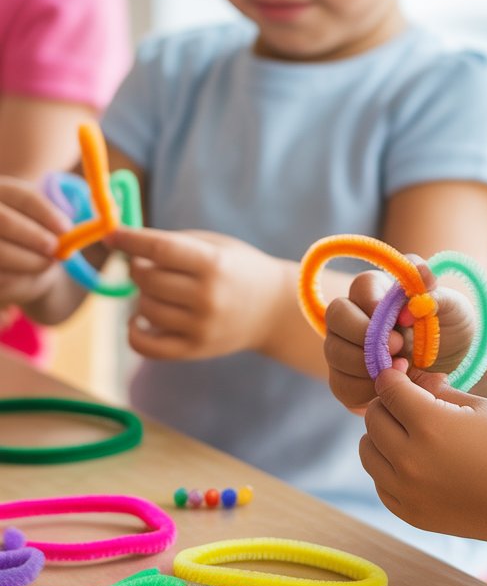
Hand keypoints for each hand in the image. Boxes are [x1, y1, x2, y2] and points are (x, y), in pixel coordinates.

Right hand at [0, 179, 69, 308]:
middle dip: (32, 236)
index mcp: (5, 192)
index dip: (45, 212)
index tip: (67, 229)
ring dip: (25, 260)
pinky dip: (14, 280)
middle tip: (55, 250)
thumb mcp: (55, 223)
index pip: (23, 196)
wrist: (20, 266)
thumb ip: (79, 218)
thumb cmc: (41, 238)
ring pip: (0, 251)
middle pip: (4, 220)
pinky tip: (26, 278)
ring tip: (45, 264)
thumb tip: (113, 212)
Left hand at [106, 227, 286, 360]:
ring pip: (144, 308)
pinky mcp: (195, 350)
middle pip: (147, 279)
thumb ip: (172, 244)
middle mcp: (207, 297)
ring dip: (143, 296)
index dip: (130, 240)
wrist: (274, 311)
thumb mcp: (215, 246)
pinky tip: (138, 319)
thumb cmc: (239, 270)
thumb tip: (123, 245)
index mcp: (214, 264)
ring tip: (159, 291)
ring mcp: (201, 327)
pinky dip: (134, 331)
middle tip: (147, 265)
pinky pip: (146, 345)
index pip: (160, 249)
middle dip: (138, 268)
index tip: (111, 235)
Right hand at [324, 262, 475, 414]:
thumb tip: (421, 274)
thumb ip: (437, 292)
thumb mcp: (454, 310)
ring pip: (334, 351)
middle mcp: (353, 315)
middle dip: (364, 334)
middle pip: (336, 315)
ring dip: (367, 364)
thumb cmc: (448, 333)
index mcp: (378, 291)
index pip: (362, 285)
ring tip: (402, 369)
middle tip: (398, 347)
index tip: (402, 321)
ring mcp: (343, 347)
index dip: (376, 303)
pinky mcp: (344, 379)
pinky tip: (391, 387)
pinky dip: (367, 389)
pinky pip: (341, 384)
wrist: (449, 373)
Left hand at [360, 367, 486, 544]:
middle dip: (386, 404)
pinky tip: (412, 463)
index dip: (393, 377)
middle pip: (372, 418)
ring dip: (380, 437)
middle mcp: (410, 458)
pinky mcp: (408, 512)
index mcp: (429, 424)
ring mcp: (406, 490)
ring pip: (367, 451)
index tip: (400, 377)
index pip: (388, 389)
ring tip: (406, 435)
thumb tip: (411, 377)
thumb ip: (438, 390)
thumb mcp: (480, 407)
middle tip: (408, 406)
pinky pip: (379, 482)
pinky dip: (387, 468)